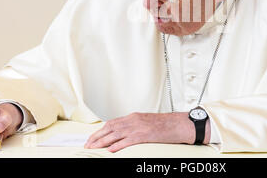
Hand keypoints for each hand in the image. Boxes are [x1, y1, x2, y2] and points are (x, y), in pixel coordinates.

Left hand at [84, 112, 209, 151]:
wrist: (179, 124)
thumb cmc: (166, 124)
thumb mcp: (147, 122)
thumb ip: (135, 125)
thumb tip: (122, 133)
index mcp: (134, 116)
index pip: (112, 123)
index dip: (100, 130)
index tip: (92, 137)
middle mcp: (134, 120)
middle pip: (110, 128)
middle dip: (97, 136)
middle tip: (88, 144)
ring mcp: (138, 127)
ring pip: (115, 134)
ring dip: (102, 141)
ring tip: (94, 147)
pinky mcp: (144, 135)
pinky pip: (128, 140)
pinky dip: (117, 145)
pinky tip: (110, 149)